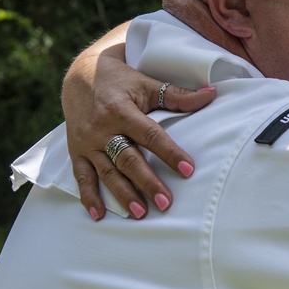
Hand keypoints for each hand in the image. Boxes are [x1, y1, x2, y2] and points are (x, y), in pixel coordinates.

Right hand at [61, 23, 216, 219]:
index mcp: (122, 110)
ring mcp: (88, 142)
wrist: (80, 74)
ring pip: (107, 172)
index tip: (188, 170)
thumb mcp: (147, 83)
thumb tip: (212, 95)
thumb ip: (177, 95)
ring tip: (140, 213)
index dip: (170, 153)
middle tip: (165, 203)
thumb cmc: (120, 80)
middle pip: (128, 159)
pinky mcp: (76, 151)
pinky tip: (99, 215)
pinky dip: (88, 196)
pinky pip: (81, 176)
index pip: (150, 135)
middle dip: (146, 182)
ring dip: (123, 194)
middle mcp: (102, 129)